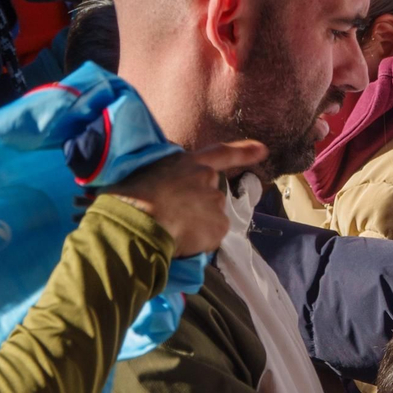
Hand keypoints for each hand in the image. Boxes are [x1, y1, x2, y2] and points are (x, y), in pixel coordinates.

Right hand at [105, 140, 266, 256]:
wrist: (136, 223)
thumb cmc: (129, 199)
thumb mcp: (146, 174)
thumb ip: (169, 176)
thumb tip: (168, 187)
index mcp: (187, 162)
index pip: (221, 153)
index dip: (243, 151)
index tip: (263, 150)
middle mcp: (208, 179)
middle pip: (212, 195)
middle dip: (198, 207)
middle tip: (173, 218)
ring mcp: (216, 203)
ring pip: (212, 218)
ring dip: (198, 225)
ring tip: (172, 231)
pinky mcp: (219, 227)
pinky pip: (211, 238)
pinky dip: (200, 243)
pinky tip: (180, 242)